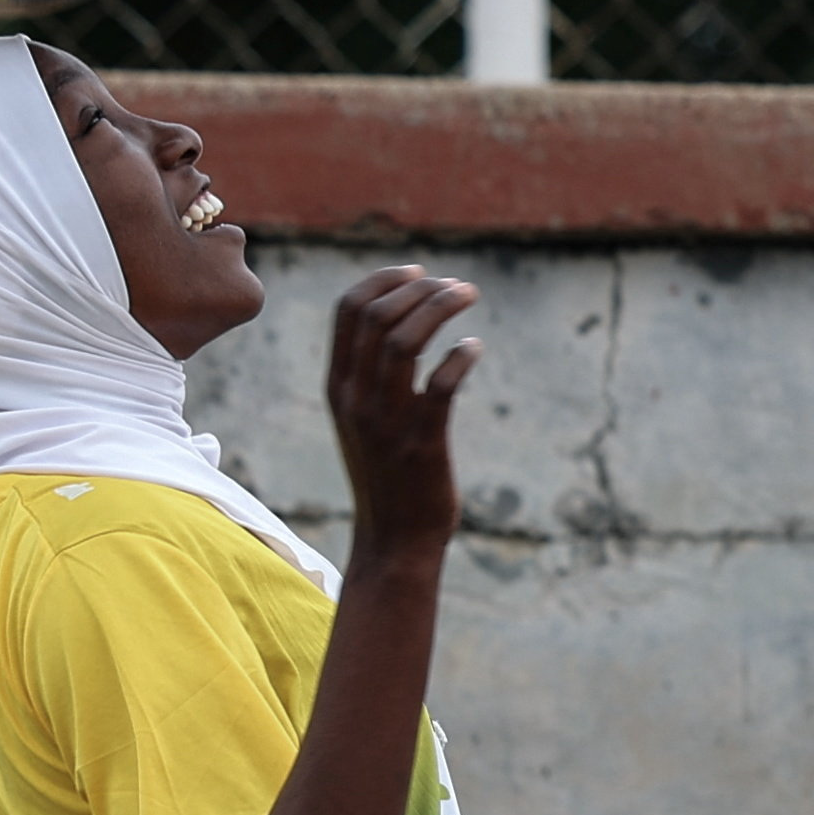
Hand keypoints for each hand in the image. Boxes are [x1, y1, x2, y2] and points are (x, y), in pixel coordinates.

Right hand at [320, 265, 481, 552]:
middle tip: (456, 286)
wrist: (394, 542)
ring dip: (441, 307)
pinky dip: (460, 355)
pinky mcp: (423, 443)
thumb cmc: (388, 477)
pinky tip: (474, 348)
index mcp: (339, 388)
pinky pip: (441, 383)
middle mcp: (357, 398)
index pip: (348, 310)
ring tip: (469, 297)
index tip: (419, 272)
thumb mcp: (365, 421)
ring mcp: (388, 421)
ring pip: (406, 339)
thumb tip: (404, 325)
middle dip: (420, 287)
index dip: (385, 280)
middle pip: (378, 315)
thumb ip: (372, 377)